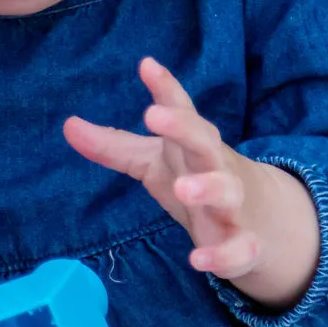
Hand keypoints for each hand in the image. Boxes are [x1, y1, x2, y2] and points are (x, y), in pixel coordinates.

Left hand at [64, 57, 318, 308]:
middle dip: (183, 127)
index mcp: (191, 141)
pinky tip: (198, 261)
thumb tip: (67, 125)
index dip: (165, 87)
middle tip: (155, 115)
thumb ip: (112, 146)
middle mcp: (214, 165)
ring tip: (185, 188)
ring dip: (208, 188)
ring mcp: (231, 204)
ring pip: (227, 191)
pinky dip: (224, 256)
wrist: (260, 218)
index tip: (146, 65)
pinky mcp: (242, 243)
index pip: (180, 108)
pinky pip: (238, 250)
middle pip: (204, 140)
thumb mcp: (151, 160)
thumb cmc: (194, 176)